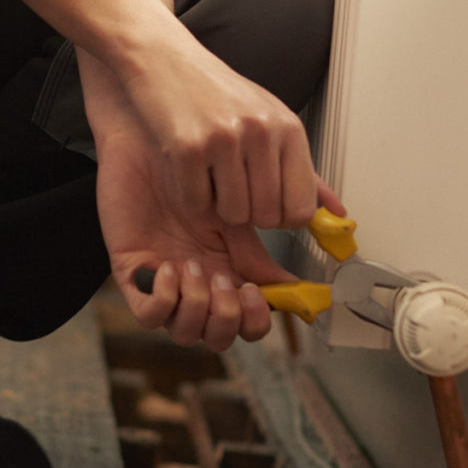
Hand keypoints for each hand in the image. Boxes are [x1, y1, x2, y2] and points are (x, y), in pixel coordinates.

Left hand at [93, 100, 346, 354]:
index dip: (257, 314)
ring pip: (189, 332)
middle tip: (226, 280)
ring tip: (192, 267)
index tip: (256, 290)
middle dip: (229, 316)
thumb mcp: (244, 183)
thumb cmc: (191, 156)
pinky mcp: (132, 273)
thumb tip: (336, 219)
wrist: (141, 132)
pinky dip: (163, 301)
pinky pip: (150, 315)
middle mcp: (200, 282)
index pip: (251, 318)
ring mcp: (165, 281)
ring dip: (198, 307)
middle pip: (223, 335)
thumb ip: (287, 202)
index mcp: (232, 269)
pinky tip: (166, 268)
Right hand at [101, 27, 321, 232]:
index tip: (267, 208)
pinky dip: (189, 196)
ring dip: (216, 204)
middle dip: (247, 213)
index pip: (302, 208)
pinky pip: (196, 203)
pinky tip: (186, 169)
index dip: (282, 218)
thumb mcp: (268, 120)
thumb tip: (337, 212)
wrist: (162, 58)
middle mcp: (262, 132)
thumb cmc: (215, 92)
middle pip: (267, 215)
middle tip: (231, 186)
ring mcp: (225, 138)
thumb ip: (302, 169)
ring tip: (208, 172)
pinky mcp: (188, 147)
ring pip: (233, 214)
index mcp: (288, 127)